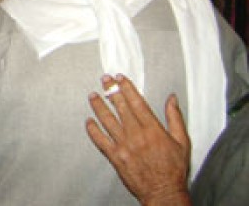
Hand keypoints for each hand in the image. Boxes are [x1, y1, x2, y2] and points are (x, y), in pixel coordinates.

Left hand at [86, 74, 190, 205]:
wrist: (164, 192)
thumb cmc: (173, 169)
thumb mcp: (182, 141)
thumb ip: (175, 117)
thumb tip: (172, 98)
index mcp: (153, 130)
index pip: (137, 102)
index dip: (127, 88)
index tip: (120, 79)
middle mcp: (136, 135)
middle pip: (120, 107)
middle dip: (111, 91)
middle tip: (104, 80)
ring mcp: (124, 146)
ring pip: (107, 120)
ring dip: (98, 106)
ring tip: (93, 95)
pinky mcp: (115, 157)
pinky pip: (100, 140)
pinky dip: (93, 130)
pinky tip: (89, 121)